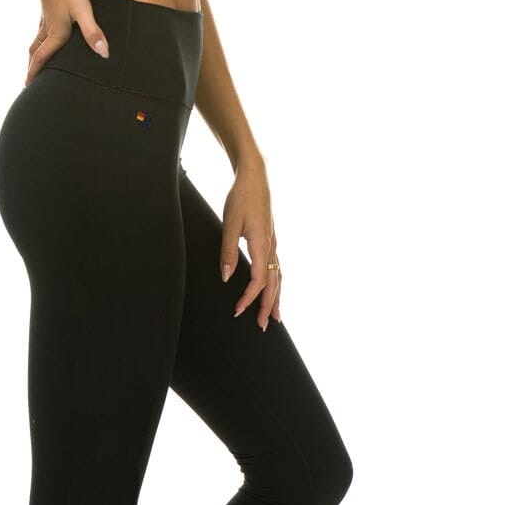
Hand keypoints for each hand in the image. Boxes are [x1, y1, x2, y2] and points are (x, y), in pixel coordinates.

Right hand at [25, 0, 109, 85]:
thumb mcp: (83, 8)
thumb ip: (92, 32)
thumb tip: (104, 54)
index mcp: (56, 32)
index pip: (43, 58)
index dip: (35, 73)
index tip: (28, 87)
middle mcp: (49, 26)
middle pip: (36, 52)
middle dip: (32, 66)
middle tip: (29, 81)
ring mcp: (46, 15)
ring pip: (37, 40)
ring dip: (34, 53)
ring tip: (33, 60)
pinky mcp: (48, 5)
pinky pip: (41, 28)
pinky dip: (39, 38)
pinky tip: (44, 33)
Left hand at [221, 159, 282, 330]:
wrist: (255, 177)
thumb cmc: (240, 198)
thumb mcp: (229, 223)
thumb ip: (227, 251)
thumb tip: (227, 277)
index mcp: (261, 244)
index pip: (258, 281)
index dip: (249, 298)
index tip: (238, 312)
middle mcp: (271, 247)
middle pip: (273, 284)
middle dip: (267, 306)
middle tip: (262, 326)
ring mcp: (273, 243)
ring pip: (278, 277)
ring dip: (276, 298)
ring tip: (274, 316)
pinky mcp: (271, 240)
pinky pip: (276, 268)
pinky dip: (276, 283)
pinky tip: (273, 289)